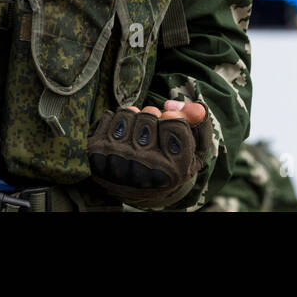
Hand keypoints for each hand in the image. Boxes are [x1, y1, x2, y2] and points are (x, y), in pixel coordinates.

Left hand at [87, 100, 211, 208]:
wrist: (141, 191)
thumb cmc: (170, 165)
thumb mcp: (195, 149)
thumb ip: (199, 122)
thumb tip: (171, 105)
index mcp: (173, 170)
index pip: (173, 122)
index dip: (172, 118)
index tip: (169, 127)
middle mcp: (144, 168)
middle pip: (149, 116)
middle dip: (152, 117)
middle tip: (152, 133)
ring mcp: (118, 161)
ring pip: (128, 113)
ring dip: (134, 118)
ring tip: (137, 133)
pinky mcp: (98, 155)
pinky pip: (109, 117)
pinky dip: (116, 120)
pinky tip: (122, 136)